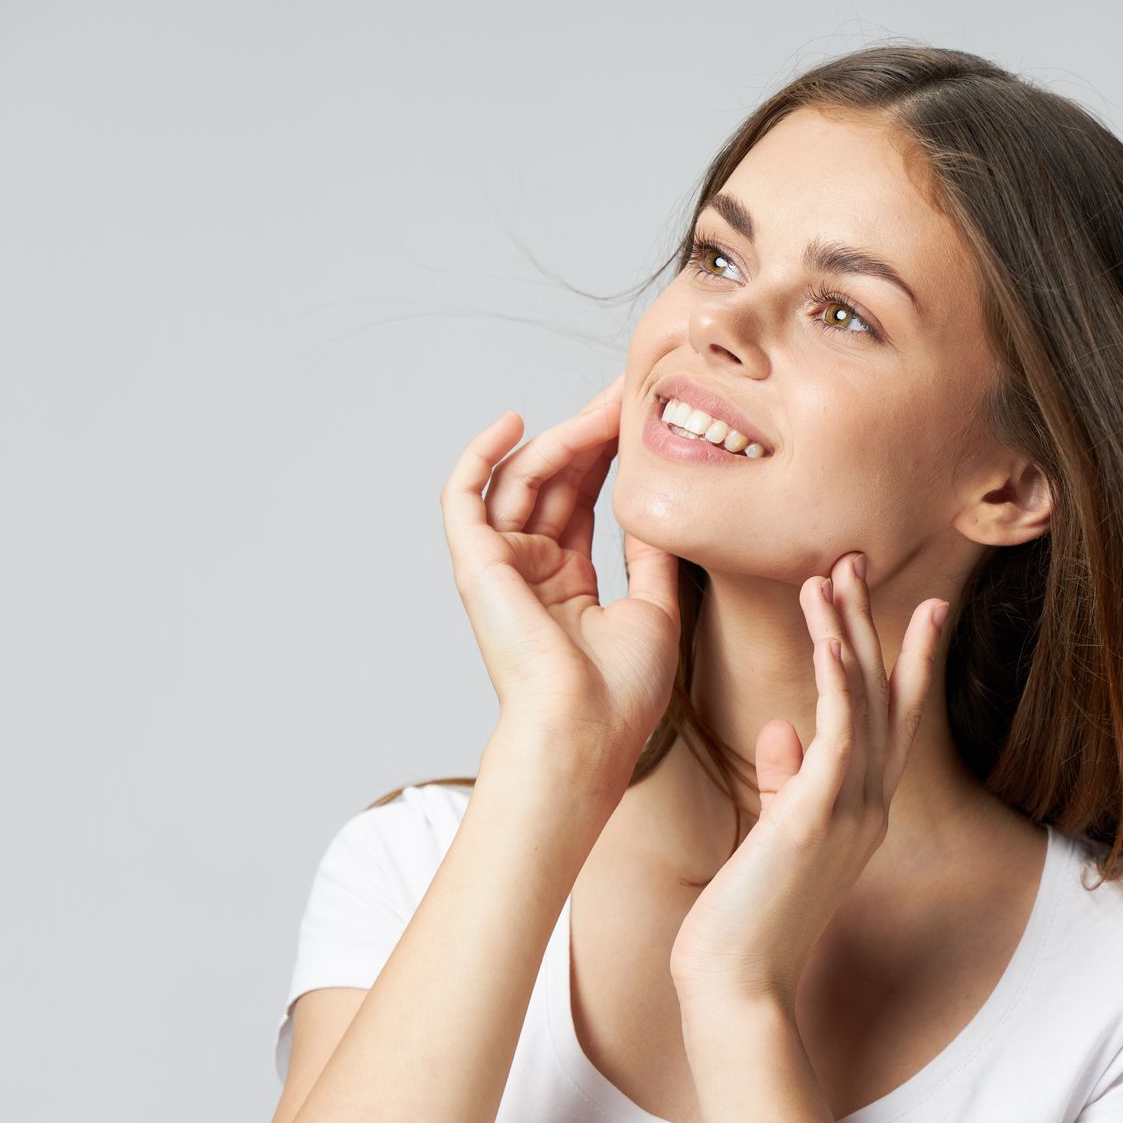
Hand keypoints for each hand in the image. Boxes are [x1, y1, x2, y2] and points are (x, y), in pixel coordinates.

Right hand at [440, 374, 679, 769]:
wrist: (585, 730)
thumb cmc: (620, 693)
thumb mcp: (654, 609)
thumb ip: (650, 555)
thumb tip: (658, 506)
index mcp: (568, 585)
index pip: (584, 500)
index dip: (610, 456)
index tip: (642, 417)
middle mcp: (531, 571)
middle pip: (556, 482)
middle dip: (592, 433)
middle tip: (629, 391)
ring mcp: (502, 567)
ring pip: (522, 480)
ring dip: (562, 437)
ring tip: (605, 405)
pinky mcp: (477, 565)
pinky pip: (465, 497)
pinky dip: (481, 455)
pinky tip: (514, 421)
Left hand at [667, 549, 948, 1011]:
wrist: (738, 984)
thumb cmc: (747, 918)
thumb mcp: (774, 835)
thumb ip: (787, 781)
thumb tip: (783, 729)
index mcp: (861, 808)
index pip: (892, 719)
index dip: (906, 659)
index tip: (918, 606)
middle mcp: (869, 805)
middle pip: (886, 696)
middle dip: (874, 624)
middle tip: (856, 560)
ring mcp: (851, 811)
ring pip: (863, 702)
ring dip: (848, 635)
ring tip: (829, 576)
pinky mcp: (819, 817)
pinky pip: (839, 733)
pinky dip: (837, 681)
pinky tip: (827, 639)